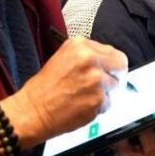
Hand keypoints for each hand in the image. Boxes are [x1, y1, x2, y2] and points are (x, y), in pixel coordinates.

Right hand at [0, 37, 126, 148]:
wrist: (33, 110)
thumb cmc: (45, 87)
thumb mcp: (64, 57)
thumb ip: (88, 56)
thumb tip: (109, 61)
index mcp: (80, 45)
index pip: (113, 51)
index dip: (110, 64)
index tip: (106, 70)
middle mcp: (90, 59)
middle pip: (121, 65)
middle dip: (115, 75)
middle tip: (104, 84)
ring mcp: (96, 80)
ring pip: (116, 86)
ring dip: (106, 92)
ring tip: (87, 95)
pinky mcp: (98, 100)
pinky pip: (110, 103)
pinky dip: (100, 107)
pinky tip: (84, 105)